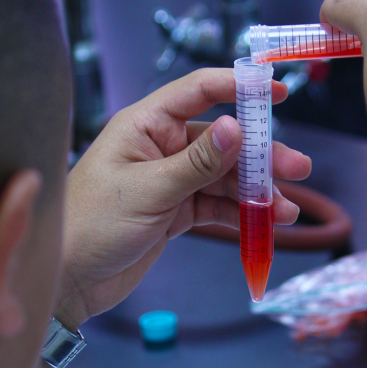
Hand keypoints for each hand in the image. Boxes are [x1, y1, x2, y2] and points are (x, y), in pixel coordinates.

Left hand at [55, 69, 310, 330]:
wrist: (68, 280)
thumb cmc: (91, 225)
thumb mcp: (150, 191)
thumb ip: (197, 162)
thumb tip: (237, 127)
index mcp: (146, 125)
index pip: (198, 91)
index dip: (239, 87)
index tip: (277, 92)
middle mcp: (162, 146)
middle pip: (223, 140)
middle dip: (261, 154)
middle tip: (298, 167)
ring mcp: (172, 179)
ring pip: (226, 176)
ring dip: (258, 191)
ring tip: (287, 209)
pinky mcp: (177, 211)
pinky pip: (219, 204)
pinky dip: (244, 213)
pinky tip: (268, 221)